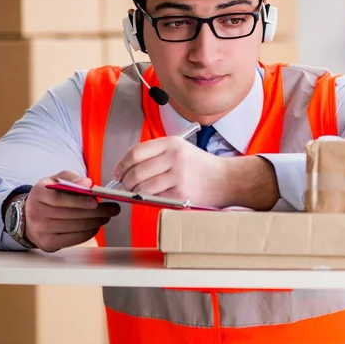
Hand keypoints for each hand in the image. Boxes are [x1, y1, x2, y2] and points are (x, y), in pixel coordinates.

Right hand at [23, 171, 119, 251]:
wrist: (29, 216)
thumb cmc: (49, 196)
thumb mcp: (56, 180)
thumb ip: (72, 179)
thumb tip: (87, 183)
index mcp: (38, 193)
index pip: (58, 198)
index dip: (78, 200)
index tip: (95, 200)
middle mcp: (36, 212)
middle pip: (70, 214)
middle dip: (96, 212)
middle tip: (113, 209)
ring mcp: (41, 230)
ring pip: (74, 227)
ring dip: (95, 222)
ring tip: (107, 216)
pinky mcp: (48, 243)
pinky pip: (73, 239)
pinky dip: (89, 233)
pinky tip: (96, 226)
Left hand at [113, 137, 230, 207]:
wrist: (226, 179)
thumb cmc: (201, 166)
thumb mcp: (181, 150)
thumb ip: (157, 155)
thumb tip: (128, 168)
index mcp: (172, 143)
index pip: (136, 153)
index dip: (122, 164)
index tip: (118, 172)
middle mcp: (174, 157)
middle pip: (136, 171)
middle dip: (125, 182)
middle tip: (124, 186)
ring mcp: (178, 175)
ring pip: (143, 187)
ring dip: (134, 194)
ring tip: (135, 194)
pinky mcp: (181, 192)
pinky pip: (155, 198)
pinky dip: (148, 200)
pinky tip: (150, 198)